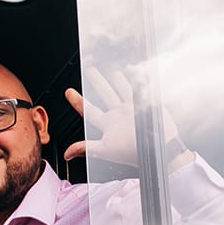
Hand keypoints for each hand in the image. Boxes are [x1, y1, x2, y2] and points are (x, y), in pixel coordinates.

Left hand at [63, 66, 193, 170]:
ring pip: (122, 90)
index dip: (78, 101)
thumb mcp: (105, 150)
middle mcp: (119, 115)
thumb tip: (66, 155)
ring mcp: (132, 109)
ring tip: (112, 69)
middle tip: (90, 70)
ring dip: (117, 79)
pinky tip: (132, 70)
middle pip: (105, 95)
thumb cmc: (132, 152)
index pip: (89, 110)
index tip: (68, 92)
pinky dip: (136, 79)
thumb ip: (86, 148)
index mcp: (108, 124)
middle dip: (97, 82)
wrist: (157, 150)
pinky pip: (138, 88)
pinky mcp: (145, 105)